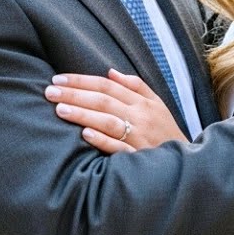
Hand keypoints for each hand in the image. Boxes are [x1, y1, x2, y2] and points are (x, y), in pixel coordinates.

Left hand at [45, 69, 186, 153]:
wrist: (184, 162)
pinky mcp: (138, 157)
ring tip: (59, 109)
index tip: (58, 79)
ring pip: (108, 121)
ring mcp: (139, 137)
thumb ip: (135, 86)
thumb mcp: (156, 104)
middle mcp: (140, 116)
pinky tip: (85, 134)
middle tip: (49, 91)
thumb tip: (110, 72)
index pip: (107, 85)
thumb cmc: (165, 131)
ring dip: (83, 114)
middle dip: (75, 94)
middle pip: (103, 100)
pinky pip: (118, 147)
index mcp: (142, 102)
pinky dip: (103, 140)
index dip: (82, 80)